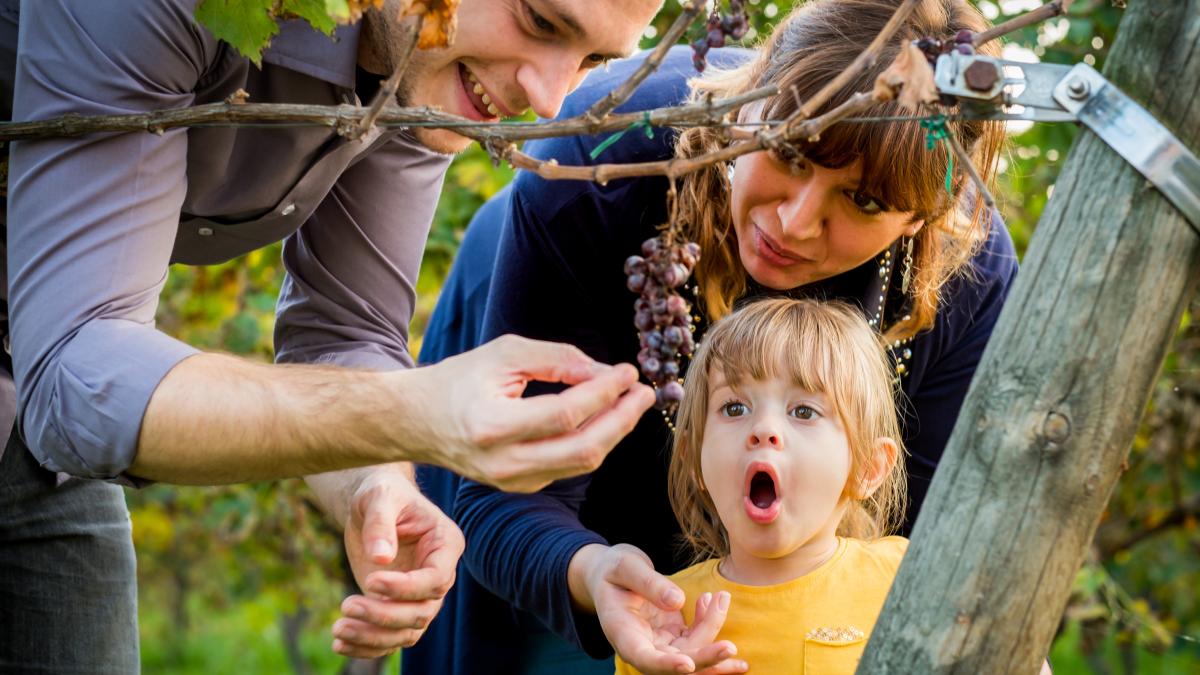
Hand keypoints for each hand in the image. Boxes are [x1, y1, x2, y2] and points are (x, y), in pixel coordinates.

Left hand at [332, 470, 463, 657]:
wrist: (372, 504)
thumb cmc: (381, 492)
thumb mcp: (379, 497)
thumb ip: (380, 523)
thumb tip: (380, 559)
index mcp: (445, 544)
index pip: (437, 579)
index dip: (406, 587)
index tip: (370, 581)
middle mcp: (438, 574)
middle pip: (423, 611)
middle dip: (385, 615)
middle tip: (347, 605)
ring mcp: (419, 594)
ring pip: (407, 631)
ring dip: (374, 636)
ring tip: (338, 629)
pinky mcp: (398, 606)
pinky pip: (390, 637)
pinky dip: (367, 646)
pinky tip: (339, 644)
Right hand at [408, 335, 654, 492]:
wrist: (416, 421)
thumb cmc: (460, 380)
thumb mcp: (505, 354)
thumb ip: (557, 359)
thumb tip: (605, 373)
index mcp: (493, 426)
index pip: (566, 413)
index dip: (604, 392)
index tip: (628, 371)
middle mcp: (503, 463)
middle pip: (583, 449)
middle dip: (623, 419)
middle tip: (645, 392)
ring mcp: (512, 481)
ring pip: (582, 463)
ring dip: (614, 432)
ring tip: (632, 402)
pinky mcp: (520, 487)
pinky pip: (569, 466)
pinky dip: (593, 441)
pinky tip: (606, 417)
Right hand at [572, 544, 747, 674]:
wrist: (611, 575)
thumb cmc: (612, 569)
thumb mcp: (624, 567)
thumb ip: (648, 583)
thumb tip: (678, 601)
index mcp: (622, 633)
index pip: (644, 659)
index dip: (666, 666)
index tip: (687, 665)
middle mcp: (642, 646)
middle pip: (675, 663)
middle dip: (705, 658)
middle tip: (730, 648)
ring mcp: (659, 643)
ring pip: (692, 652)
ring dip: (713, 631)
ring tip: (722, 598)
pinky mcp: (673, 636)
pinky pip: (697, 638)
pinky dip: (709, 621)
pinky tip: (713, 599)